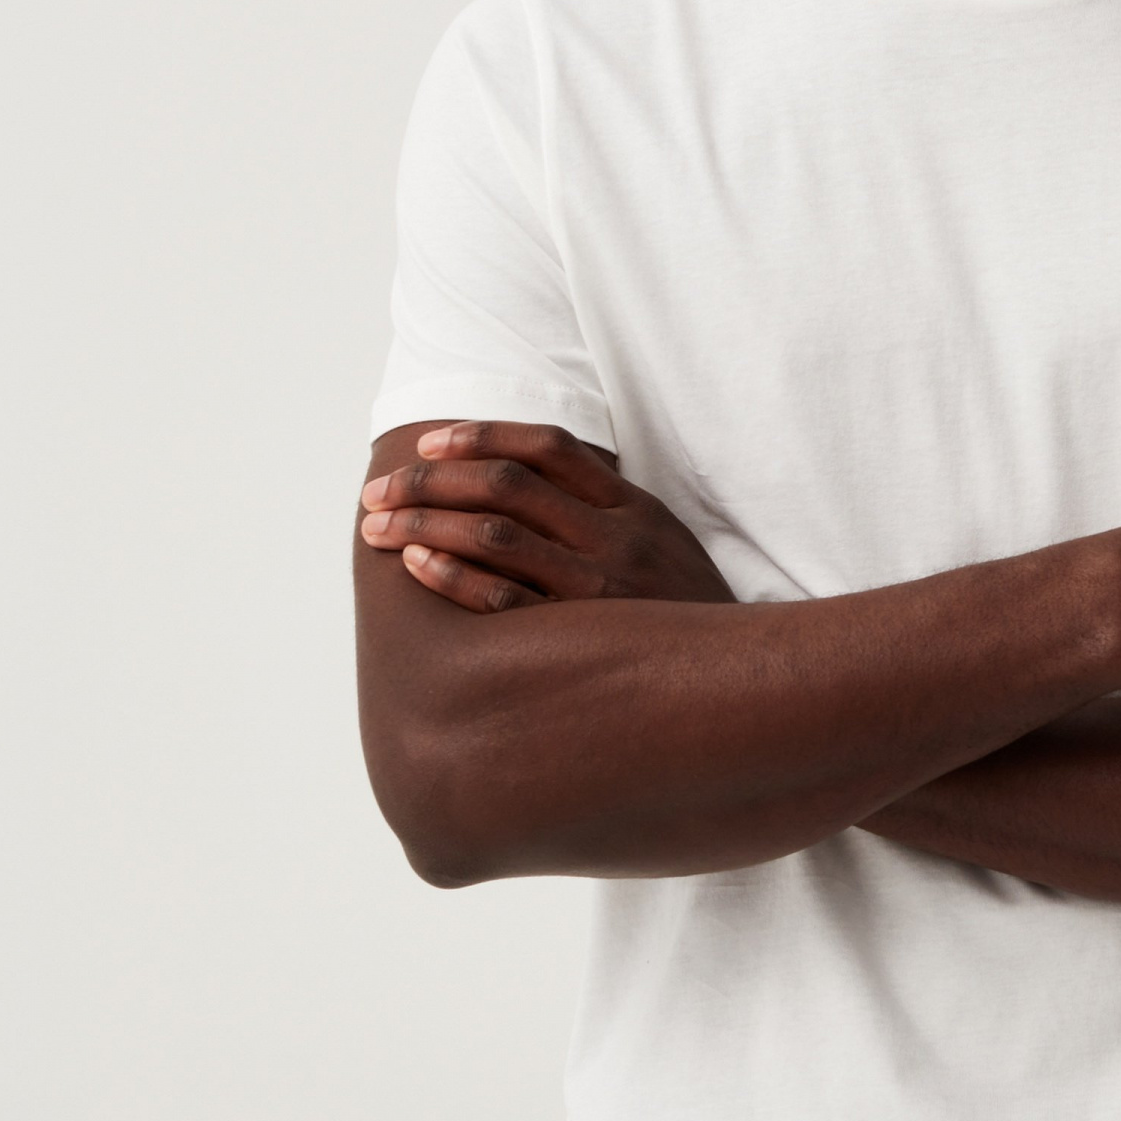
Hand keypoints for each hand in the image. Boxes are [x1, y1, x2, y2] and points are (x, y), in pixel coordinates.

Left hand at [359, 420, 735, 612]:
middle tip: (377, 491)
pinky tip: (415, 567)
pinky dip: (454, 578)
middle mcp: (616, 538)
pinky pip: (506, 602)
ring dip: (424, 525)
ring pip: (495, 536)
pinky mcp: (585, 640)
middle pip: (507, 485)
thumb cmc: (687, 616)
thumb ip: (608, 511)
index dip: (482, 436)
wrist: (742, 684)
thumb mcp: (665, 546)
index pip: (548, 447)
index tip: (429, 443)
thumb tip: (532, 479)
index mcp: (634, 507)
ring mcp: (601, 589)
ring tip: (378, 527)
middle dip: (430, 481)